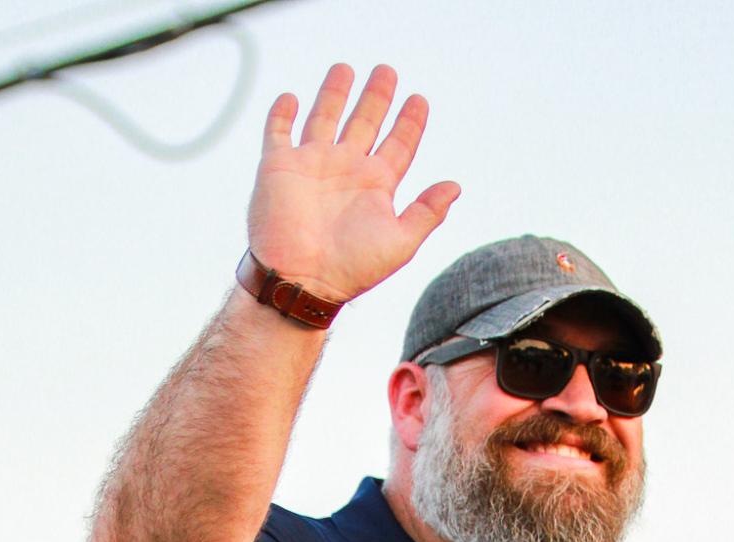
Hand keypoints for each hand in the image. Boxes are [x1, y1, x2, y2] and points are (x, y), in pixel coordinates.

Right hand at [248, 64, 459, 304]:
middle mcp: (345, 170)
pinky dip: (282, 114)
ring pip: (325, 117)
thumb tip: (455, 186)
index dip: (410, 122)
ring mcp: (312, 165)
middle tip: (387, 70)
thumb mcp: (400, 242)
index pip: (398, 145)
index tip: (419, 99)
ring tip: (346, 68)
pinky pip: (279, 131)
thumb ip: (428, 213)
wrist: (302, 281)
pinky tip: (291, 99)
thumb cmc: (352, 268)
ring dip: (335, 93)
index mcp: (375, 186)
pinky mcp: (278, 166)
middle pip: (365, 122)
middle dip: (377, 96)